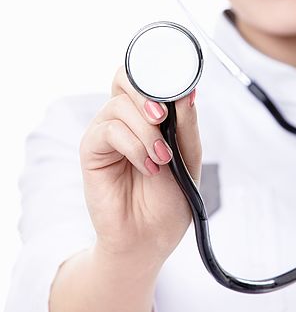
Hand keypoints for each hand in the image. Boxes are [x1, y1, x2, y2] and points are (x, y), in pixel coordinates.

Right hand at [80, 66, 200, 265]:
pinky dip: (133, 146)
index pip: (144, 76)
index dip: (157, 73)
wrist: (151, 238)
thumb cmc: (170, 199)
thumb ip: (186, 124)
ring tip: (161, 159)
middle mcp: (126, 118)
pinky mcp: (91, 150)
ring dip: (147, 131)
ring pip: (120, 105)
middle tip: (163, 117)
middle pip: (125, 78)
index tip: (177, 84)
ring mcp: (107, 132)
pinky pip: (109, 130)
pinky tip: (147, 166)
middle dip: (147, 93)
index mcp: (148, 115)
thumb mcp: (189, 157)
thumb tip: (188, 91)